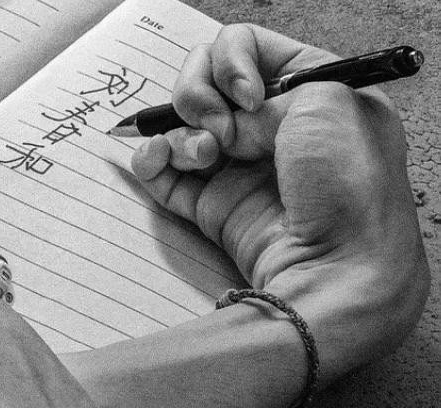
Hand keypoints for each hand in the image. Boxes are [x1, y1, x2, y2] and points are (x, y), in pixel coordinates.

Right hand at [132, 25, 429, 382]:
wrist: (337, 264)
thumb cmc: (346, 182)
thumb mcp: (325, 100)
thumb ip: (264, 88)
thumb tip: (229, 120)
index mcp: (310, 98)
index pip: (251, 52)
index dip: (234, 60)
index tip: (247, 95)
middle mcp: (274, 134)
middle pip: (210, 86)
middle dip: (201, 95)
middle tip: (223, 127)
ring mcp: (242, 173)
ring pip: (185, 129)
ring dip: (182, 132)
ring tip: (205, 156)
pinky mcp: (216, 211)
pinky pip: (167, 176)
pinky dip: (151, 162)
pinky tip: (155, 158)